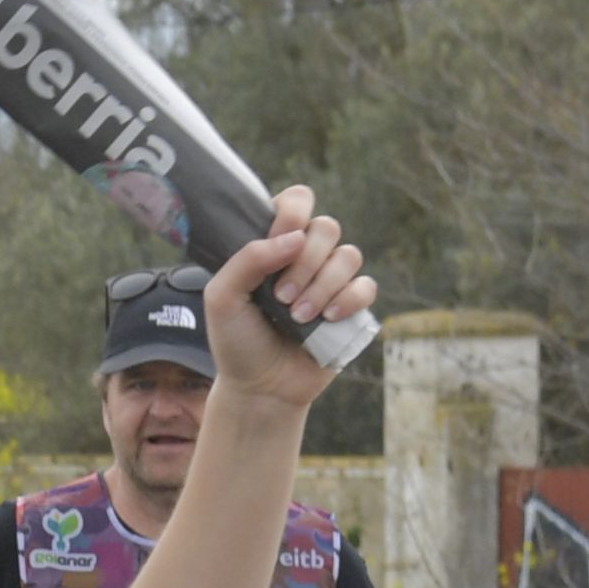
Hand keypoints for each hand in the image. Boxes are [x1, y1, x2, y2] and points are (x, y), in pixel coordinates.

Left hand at [203, 184, 374, 411]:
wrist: (260, 387)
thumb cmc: (237, 340)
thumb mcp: (222, 298)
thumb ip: (246, 259)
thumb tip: (294, 237)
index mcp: (273, 245)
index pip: (297, 201)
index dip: (293, 213)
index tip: (278, 243)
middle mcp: (305, 256)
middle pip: (326, 227)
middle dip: (304, 263)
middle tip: (280, 297)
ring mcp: (331, 279)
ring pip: (349, 255)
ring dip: (322, 287)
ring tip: (297, 317)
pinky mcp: (352, 304)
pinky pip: (366, 286)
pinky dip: (347, 301)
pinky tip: (326, 320)